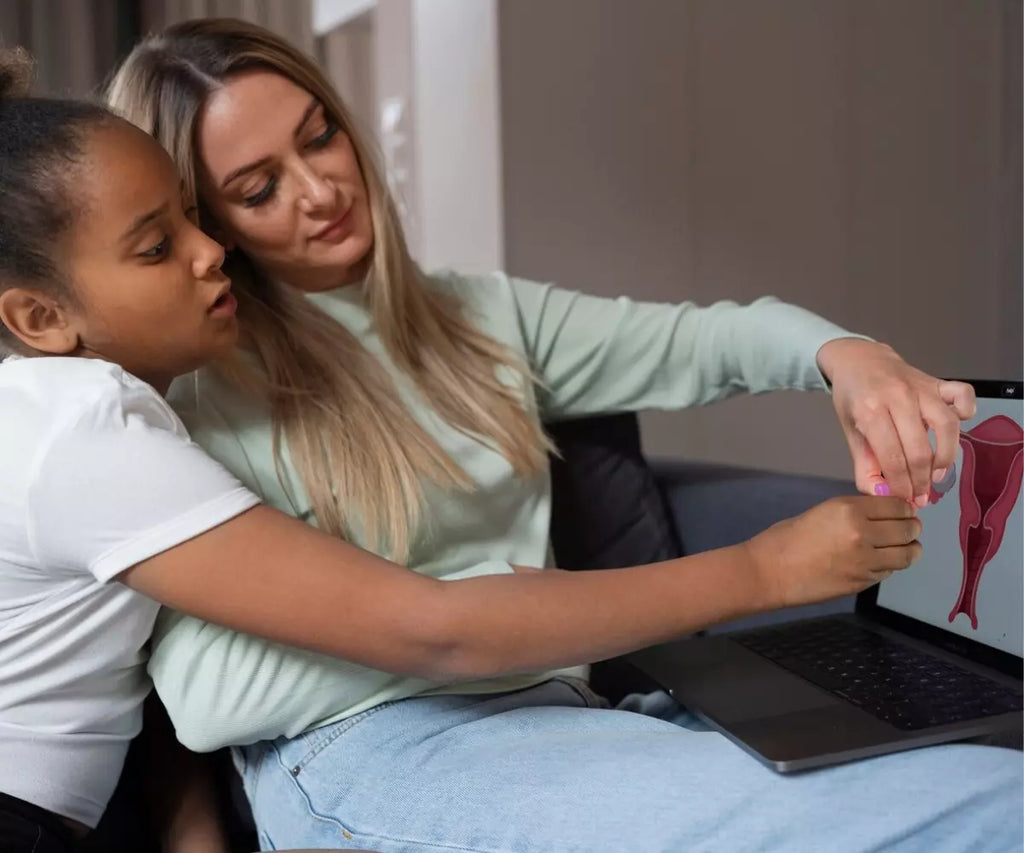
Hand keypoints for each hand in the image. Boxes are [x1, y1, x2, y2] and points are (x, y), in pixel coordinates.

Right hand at [745, 496, 921, 608]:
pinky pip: (889, 571)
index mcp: (849, 509)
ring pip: (906, 554)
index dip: (904, 508)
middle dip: (911, 528)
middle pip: (907, 529)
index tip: (904, 510)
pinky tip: (881, 561)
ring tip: (906, 546)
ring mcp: (865, 561)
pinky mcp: (862, 582)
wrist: (769, 572)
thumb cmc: (786, 539)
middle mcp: (863, 534)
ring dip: (909, 549)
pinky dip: (891, 565)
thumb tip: (883, 516)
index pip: (897, 506)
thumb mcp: (823, 512)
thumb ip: (855, 513)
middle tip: (909, 528)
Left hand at [816, 338, 975, 505]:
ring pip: (946, 426)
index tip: (905, 501)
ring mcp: (920, 387)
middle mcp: (898, 397)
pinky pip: (962, 395)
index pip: (892, 458)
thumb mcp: (850, 431)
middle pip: (919, 448)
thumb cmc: (853, 398)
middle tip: (920, 496)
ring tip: (936, 475)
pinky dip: (965, 412)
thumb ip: (864, 464)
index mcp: (870, 411)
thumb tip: (880, 493)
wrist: (859, 359)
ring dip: (945, 457)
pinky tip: (955, 430)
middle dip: (921, 480)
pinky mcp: (937, 381)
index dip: (901, 485)